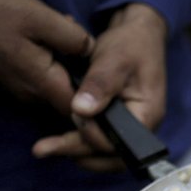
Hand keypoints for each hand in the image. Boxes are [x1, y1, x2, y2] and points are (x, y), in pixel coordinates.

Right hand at [0, 0, 93, 116]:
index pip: (81, 108)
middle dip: (83, 77)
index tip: (103, 78)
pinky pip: (44, 81)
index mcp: (45, 84)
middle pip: (72, 99)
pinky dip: (53, 65)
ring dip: (68, 67)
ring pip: (58, 88)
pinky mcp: (17, 85)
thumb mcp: (42, 19)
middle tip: (86, 50)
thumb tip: (93, 52)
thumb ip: (73, 38)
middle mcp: (35, 97)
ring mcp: (24, 93)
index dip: (96, 98)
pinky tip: (50, 41)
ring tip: (66, 38)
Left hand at [32, 3, 168, 172]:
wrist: (137, 34)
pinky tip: (59, 139)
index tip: (71, 116)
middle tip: (42, 149)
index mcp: (147, 116)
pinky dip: (80, 142)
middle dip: (77, 152)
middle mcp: (140, 129)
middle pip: (110, 157)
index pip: (119, 144)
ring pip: (103, 155)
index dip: (92, 136)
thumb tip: (80, 111)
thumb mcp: (114, 59)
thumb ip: (99, 84)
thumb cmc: (130, 44)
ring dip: (76, 151)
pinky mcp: (116, 124)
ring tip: (46, 147)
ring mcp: (129, 129)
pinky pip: (100, 143)